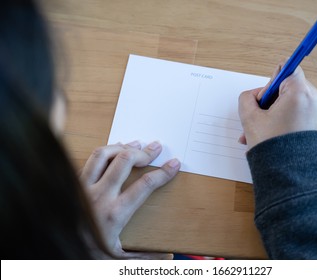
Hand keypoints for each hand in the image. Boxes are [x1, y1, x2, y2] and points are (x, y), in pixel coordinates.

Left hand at [80, 141, 179, 257]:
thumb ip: (144, 258)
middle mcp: (99, 196)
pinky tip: (113, 151)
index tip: (173, 164)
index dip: (162, 172)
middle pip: (125, 161)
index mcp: (114, 213)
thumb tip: (168, 258)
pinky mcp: (74, 184)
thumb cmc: (86, 252)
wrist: (57, 249)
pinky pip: (90, 161)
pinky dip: (105, 152)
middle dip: (144, 152)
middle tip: (155, 148)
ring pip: (104, 154)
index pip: (145, 185)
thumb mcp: (117, 259)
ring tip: (135, 144)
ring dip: (122, 146)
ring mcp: (84, 187)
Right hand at [238, 62, 316, 149]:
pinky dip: (285, 121)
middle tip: (256, 118)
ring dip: (274, 114)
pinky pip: (299, 114)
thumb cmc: (273, 147)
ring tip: (258, 133)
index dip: (271, 81)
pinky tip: (270, 136)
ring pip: (292, 103)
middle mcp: (315, 99)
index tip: (264, 96)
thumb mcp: (250, 118)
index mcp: (300, 93)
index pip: (287, 70)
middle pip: (288, 88)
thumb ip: (247, 98)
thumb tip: (253, 96)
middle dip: (269, 103)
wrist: (291, 176)